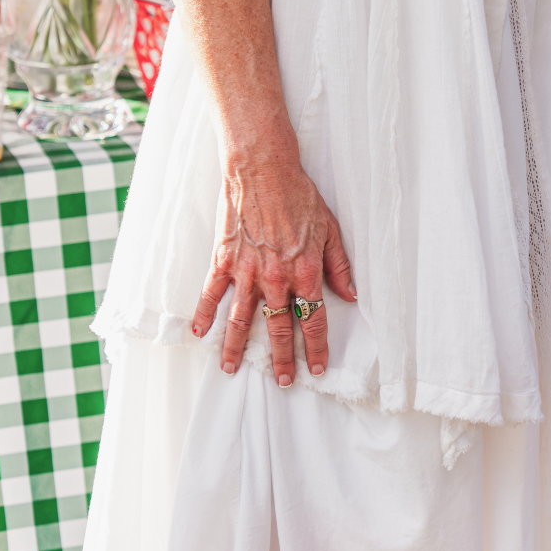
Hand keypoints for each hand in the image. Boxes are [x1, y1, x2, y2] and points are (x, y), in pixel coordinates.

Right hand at [192, 151, 356, 386]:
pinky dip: (204, 316)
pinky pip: (211, 295)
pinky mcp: (223, 260)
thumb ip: (339, 264)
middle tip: (283, 381)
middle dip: (283, 358)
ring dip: (237, 348)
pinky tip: (200, 335)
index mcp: (305, 270)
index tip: (318, 367)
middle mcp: (276, 277)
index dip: (316, 347)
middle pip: (279, 328)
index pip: (313, 318)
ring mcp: (247, 271)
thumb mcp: (330, 227)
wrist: (263, 170)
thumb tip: (350, 293)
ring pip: (241, 321)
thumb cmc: (298, 195)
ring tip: (232, 369)